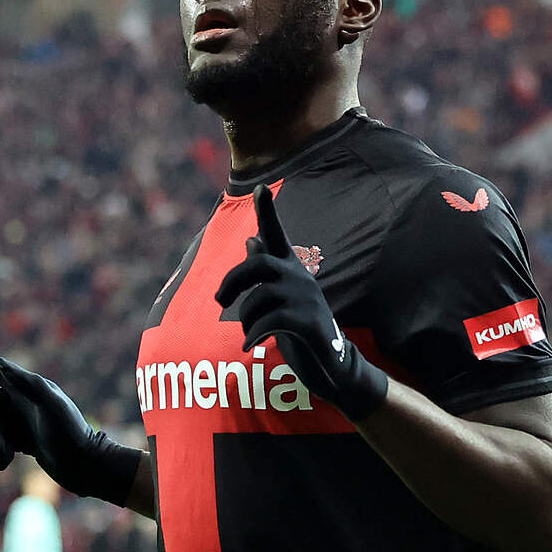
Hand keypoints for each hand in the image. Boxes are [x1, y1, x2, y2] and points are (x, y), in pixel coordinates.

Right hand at [0, 344, 141, 505]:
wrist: (85, 465)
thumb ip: (25, 383)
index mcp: (30, 387)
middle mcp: (25, 402)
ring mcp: (24, 423)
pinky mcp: (26, 442)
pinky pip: (2, 444)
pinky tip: (4, 464)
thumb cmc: (69, 431)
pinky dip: (1, 453)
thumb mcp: (49, 404)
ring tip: (1, 455)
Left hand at [214, 184, 387, 420]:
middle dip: (233, 281)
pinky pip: (270, 322)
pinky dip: (253, 335)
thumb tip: (250, 239)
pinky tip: (248, 347)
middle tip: (220, 302)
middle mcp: (300, 278)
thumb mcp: (280, 296)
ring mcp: (307, 299)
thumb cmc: (301, 326)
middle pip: (259, 264)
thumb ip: (266, 269)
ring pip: (260, 298)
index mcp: (291, 269)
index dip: (268, 212)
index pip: (277, 235)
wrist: (331, 363)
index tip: (260, 188)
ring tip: (248, 333)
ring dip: (245, 318)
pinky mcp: (309, 323)